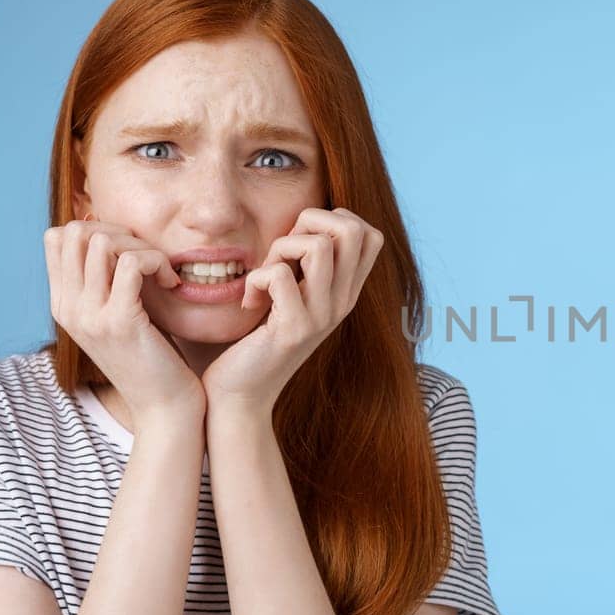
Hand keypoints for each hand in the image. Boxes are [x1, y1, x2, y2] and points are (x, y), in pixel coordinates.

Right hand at [44, 220, 203, 420]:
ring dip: (141, 246)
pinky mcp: (120, 322)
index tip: (129, 250)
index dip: (96, 228)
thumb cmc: (149, 356)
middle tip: (147, 257)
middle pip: (74, 232)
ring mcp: (90, 316)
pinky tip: (171, 283)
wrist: (162, 406)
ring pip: (101, 242)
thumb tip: (105, 233)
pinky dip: (157, 262)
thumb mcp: (115, 315)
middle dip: (119, 231)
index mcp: (62, 304)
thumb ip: (103, 281)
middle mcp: (68, 308)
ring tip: (160, 271)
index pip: (56, 238)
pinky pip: (132, 263)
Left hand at [201, 207, 382, 415]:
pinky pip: (279, 275)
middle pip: (352, 230)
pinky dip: (256, 278)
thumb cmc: (257, 339)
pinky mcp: (293, 329)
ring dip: (280, 248)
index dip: (336, 219)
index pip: (371, 235)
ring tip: (265, 275)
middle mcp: (343, 302)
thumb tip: (303, 224)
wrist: (243, 395)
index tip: (303, 240)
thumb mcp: (293, 297)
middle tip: (285, 250)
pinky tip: (251, 302)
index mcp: (346, 292)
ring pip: (318, 246)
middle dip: (310, 222)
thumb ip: (305, 266)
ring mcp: (322, 316)